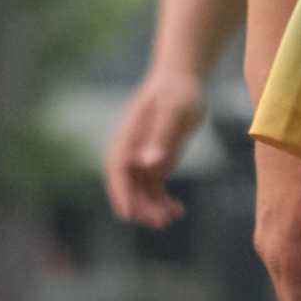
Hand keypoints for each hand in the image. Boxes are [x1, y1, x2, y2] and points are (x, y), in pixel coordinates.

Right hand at [104, 65, 207, 226]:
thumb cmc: (179, 90)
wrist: (184, 79)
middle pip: (128, 185)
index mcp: (128, 136)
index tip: (127, 214)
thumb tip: (149, 164)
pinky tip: (177, 210)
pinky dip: (162, 200)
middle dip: (141, 206)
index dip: (120, 193)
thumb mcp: (175, 110)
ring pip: (140, 191)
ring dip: (151, 207)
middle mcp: (131, 149)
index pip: (116, 169)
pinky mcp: (156, 160)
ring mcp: (142, 157)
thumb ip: (162, 136)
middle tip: (162, 221)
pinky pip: (154, 187)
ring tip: (172, 217)